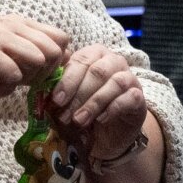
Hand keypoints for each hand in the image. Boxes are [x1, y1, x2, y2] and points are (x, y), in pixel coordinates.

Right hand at [0, 16, 68, 105]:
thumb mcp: (6, 63)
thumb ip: (32, 61)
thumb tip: (66, 63)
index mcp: (17, 23)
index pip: (61, 39)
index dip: (55, 63)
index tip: (32, 77)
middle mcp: (10, 24)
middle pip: (54, 51)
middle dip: (39, 74)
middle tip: (11, 80)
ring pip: (38, 61)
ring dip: (19, 81)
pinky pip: (13, 76)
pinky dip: (0, 89)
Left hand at [45, 43, 146, 159]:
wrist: (110, 129)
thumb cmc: (85, 106)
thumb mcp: (70, 97)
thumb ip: (60, 90)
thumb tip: (44, 96)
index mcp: (94, 54)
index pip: (81, 60)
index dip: (68, 80)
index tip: (56, 99)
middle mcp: (114, 61)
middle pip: (97, 72)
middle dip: (78, 94)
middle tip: (64, 114)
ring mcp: (130, 77)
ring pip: (114, 84)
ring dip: (93, 103)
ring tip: (78, 120)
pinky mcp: (139, 96)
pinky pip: (128, 98)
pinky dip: (112, 109)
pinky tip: (100, 120)